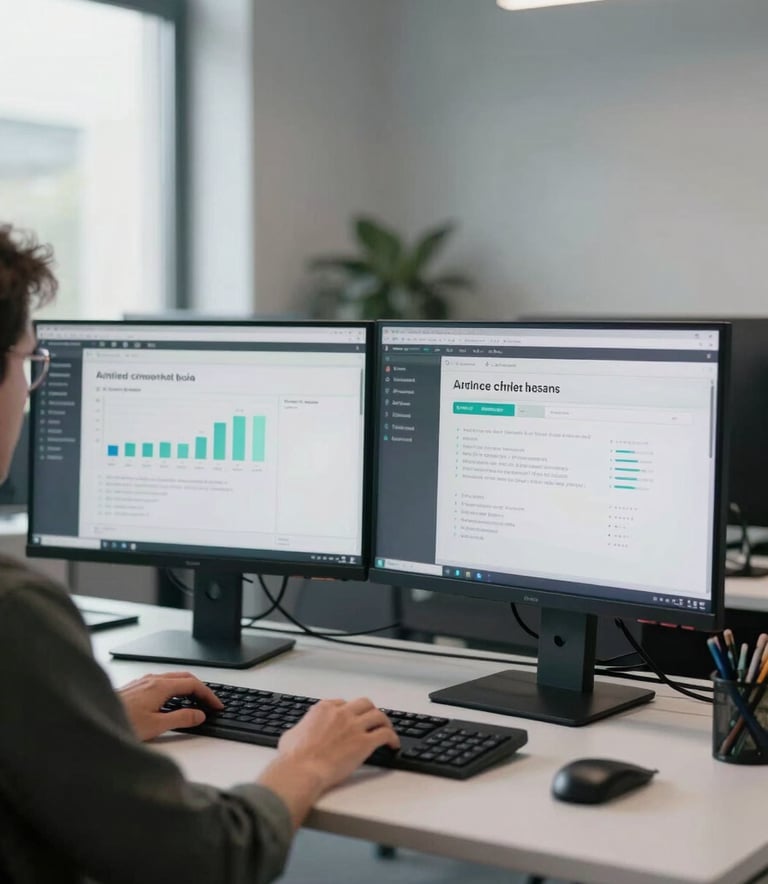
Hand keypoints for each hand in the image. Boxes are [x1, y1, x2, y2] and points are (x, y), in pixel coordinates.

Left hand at [116, 671, 223, 740]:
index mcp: (160, 686)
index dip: (208, 694)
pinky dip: (174, 689)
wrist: (92, 721)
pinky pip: (161, 682)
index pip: (193, 684)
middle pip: (184, 677)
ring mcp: (142, 682)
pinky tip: (170, 702)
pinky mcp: (135, 688)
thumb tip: (199, 715)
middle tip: (209, 702)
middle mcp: (152, 679)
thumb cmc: (120, 723)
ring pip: (172, 679)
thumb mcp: (156, 726)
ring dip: (186, 688)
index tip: (217, 705)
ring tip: (193, 703)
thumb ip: (181, 719)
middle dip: (200, 688)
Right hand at [258, 698, 398, 827]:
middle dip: (369, 711)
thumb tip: (297, 734)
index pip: (342, 703)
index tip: (352, 719)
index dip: (349, 711)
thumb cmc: (293, 757)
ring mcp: (354, 727)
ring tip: (387, 730)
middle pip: (364, 704)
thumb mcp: (291, 734)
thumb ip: (299, 729)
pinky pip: (385, 735)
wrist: (302, 770)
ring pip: (378, 715)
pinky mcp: (364, 743)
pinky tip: (393, 745)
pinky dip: (392, 738)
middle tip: (373, 720)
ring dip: (384, 722)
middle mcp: (341, 714)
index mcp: (324, 709)